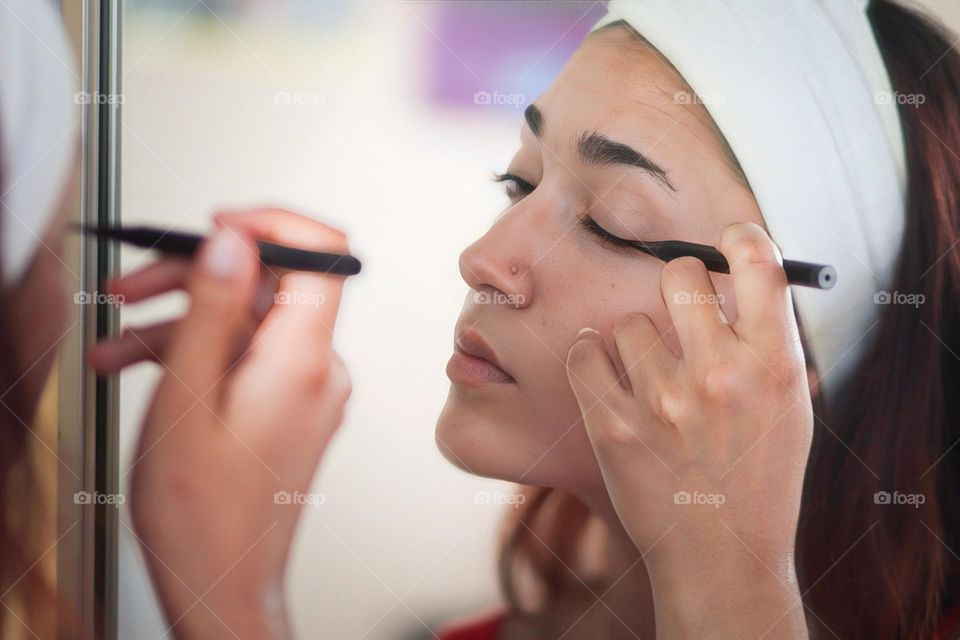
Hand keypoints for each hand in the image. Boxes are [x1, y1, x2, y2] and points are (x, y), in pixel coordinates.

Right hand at [105, 210, 352, 638]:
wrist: (224, 583)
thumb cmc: (203, 515)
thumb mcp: (189, 398)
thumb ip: (214, 310)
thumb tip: (235, 241)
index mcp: (304, 360)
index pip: (322, 252)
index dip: (269, 225)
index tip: (215, 228)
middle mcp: (319, 369)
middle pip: (268, 285)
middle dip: (196, 277)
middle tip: (133, 285)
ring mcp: (307, 389)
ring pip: (247, 323)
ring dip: (181, 321)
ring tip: (117, 341)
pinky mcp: (290, 406)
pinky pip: (248, 358)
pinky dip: (199, 355)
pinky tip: (142, 367)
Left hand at [565, 222, 812, 637]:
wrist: (720, 556)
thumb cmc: (758, 477)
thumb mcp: (788, 408)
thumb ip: (765, 342)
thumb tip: (734, 276)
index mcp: (775, 366)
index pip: (759, 263)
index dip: (740, 237)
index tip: (726, 237)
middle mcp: (720, 375)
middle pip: (681, 274)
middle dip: (676, 282)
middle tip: (676, 305)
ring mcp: (663, 401)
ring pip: (628, 321)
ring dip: (634, 340)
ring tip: (648, 377)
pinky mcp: (613, 425)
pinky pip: (584, 354)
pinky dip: (590, 357)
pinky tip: (603, 370)